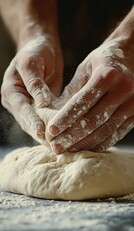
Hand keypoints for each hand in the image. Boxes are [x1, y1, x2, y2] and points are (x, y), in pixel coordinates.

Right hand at [1, 36, 62, 142]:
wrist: (41, 48)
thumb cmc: (35, 51)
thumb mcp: (32, 62)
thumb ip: (35, 83)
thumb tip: (42, 103)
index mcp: (11, 90)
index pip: (21, 109)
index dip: (32, 121)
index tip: (42, 133)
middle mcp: (16, 101)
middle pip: (27, 121)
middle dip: (39, 132)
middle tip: (53, 145)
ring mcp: (26, 105)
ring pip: (35, 123)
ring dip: (46, 132)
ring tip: (58, 144)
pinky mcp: (38, 107)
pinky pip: (43, 119)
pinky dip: (51, 126)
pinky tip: (62, 134)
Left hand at [48, 38, 133, 152]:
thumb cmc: (104, 60)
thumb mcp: (86, 67)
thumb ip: (73, 90)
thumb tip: (54, 112)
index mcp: (107, 75)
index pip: (83, 102)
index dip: (66, 118)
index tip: (51, 130)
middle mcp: (122, 90)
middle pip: (93, 120)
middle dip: (72, 136)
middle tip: (56, 147)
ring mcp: (132, 103)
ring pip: (105, 130)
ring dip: (85, 143)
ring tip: (68, 150)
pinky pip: (117, 133)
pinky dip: (101, 143)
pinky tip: (87, 148)